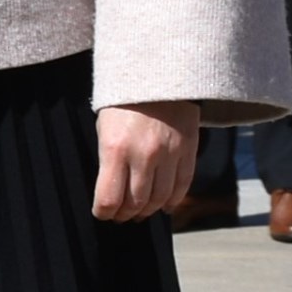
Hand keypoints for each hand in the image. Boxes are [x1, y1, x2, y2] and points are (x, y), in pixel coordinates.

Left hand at [95, 100, 199, 220]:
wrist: (158, 75)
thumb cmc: (123, 103)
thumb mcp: (104, 129)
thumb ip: (108, 160)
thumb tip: (110, 192)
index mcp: (114, 149)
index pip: (108, 198)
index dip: (104, 212)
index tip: (102, 214)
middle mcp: (143, 155)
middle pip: (135, 202)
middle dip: (125, 214)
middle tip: (121, 216)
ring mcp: (169, 154)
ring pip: (159, 198)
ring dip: (148, 210)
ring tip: (140, 212)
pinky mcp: (189, 150)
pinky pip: (182, 185)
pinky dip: (172, 201)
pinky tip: (164, 206)